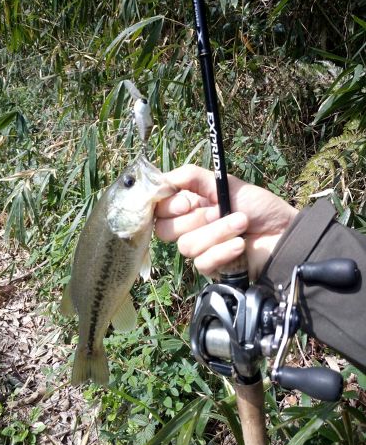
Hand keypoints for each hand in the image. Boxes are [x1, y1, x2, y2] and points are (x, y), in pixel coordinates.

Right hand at [155, 165, 297, 280]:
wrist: (284, 234)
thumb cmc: (259, 207)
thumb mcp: (226, 184)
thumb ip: (192, 177)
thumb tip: (162, 178)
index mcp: (191, 205)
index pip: (159, 208)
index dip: (167, 206)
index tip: (186, 202)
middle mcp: (191, 226)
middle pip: (165, 229)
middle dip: (195, 219)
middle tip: (219, 211)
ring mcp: (201, 248)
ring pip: (187, 245)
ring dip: (216, 232)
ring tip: (241, 224)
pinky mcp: (212, 268)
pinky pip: (202, 262)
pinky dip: (223, 251)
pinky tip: (240, 246)